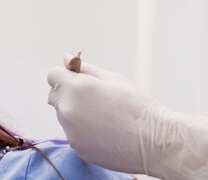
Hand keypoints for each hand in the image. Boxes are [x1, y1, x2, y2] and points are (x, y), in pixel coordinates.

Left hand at [47, 57, 207, 179]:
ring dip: (75, 111)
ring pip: (64, 116)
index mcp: (77, 89)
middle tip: (92, 96)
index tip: (78, 77)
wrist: (154, 141)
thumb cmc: (137, 105)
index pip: (53, 75)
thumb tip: (66, 58)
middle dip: (67, 92)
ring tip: (103, 115)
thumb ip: (86, 69)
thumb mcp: (114, 78)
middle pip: (54, 96)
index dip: (65, 74)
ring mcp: (71, 133)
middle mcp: (68, 111)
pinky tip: (105, 130)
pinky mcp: (78, 149)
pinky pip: (73, 133)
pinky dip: (82, 129)